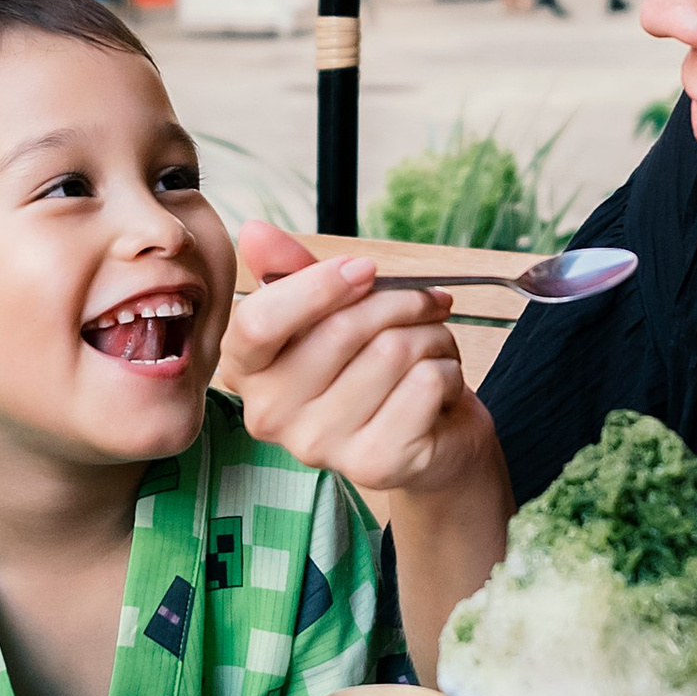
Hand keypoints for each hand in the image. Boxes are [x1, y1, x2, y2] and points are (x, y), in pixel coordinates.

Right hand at [226, 223, 499, 508]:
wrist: (430, 437)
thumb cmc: (373, 365)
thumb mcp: (330, 309)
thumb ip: (292, 271)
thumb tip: (253, 231)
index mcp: (248, 369)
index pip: (259, 322)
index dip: (317, 285)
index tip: (365, 269)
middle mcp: (270, 415)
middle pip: (341, 329)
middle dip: (400, 302)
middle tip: (427, 302)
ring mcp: (319, 446)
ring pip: (392, 351)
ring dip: (431, 335)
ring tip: (431, 348)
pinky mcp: (373, 464)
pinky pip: (425, 382)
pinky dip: (448, 368)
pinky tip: (439, 383)